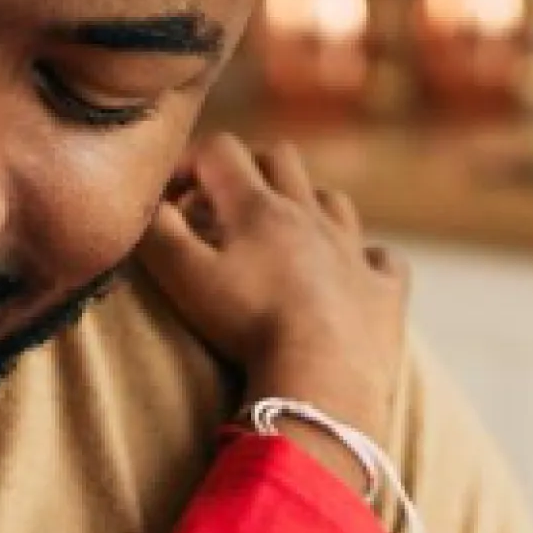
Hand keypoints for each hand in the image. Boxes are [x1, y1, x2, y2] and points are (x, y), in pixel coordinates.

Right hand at [132, 136, 409, 424]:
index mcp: (259, 208)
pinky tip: (351, 275)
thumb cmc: (248, 327)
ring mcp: (353, 252)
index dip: (189, 163)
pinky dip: (365, 260)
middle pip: (281, 159)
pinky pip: (383, 259)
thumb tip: (148, 203)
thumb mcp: (183, 277)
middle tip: (222, 207)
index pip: (220, 152)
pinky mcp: (384, 292)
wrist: (322, 380)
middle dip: (248, 170)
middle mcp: (310, 217)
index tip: (170, 198)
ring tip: (283, 235)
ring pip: (332, 200)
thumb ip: (156, 233)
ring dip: (306, 204)